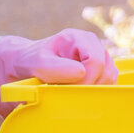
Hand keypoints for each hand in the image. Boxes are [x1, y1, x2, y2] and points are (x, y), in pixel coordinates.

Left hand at [0, 29, 118, 116]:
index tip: (65, 91)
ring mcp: (99, 57)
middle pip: (106, 72)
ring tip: (69, 92)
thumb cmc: (28, 63)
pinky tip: (77, 93)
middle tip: (66, 94)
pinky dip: (95, 94)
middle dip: (88, 88)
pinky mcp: (101, 71)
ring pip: (110, 80)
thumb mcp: (35, 64)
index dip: (84, 82)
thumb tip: (81, 73)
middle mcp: (92, 45)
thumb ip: (54, 68)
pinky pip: (109, 86)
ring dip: (92, 92)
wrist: (23, 65)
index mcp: (77, 38)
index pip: (95, 62)